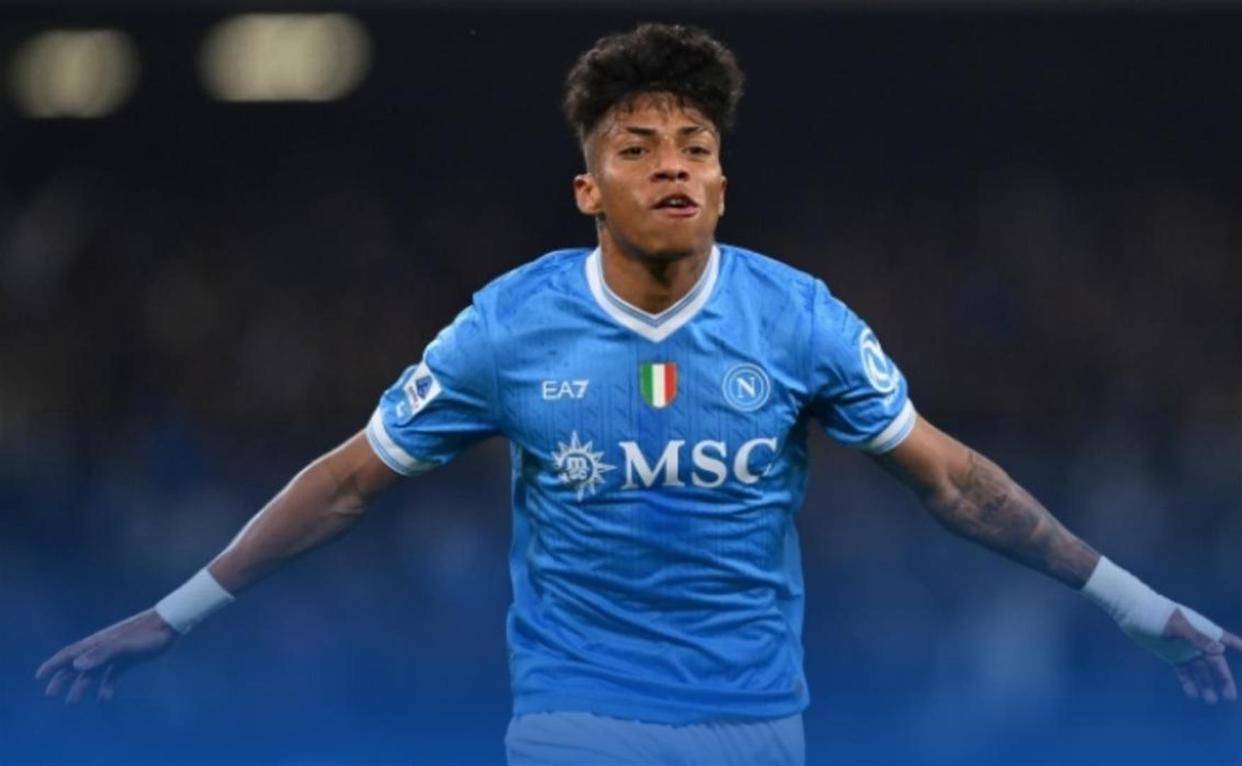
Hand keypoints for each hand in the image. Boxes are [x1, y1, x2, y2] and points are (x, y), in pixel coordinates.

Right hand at [35, 608, 176, 702]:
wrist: (171, 625)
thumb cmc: (148, 633)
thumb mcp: (124, 645)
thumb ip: (102, 654)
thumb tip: (76, 665)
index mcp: (98, 642)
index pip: (70, 653)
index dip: (53, 664)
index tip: (39, 676)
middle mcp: (103, 647)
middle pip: (77, 664)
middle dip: (62, 678)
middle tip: (50, 693)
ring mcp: (116, 652)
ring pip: (93, 671)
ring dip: (82, 685)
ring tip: (72, 701)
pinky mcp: (128, 658)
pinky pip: (112, 674)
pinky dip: (106, 686)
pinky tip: (104, 698)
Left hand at [1163, 608, 1241, 704]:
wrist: (1133, 612)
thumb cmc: (1157, 614)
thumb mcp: (1177, 626)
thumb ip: (1198, 638)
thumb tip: (1220, 650)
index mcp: (1203, 630)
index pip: (1226, 639)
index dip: (1238, 647)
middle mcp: (1197, 642)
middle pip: (1215, 664)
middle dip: (1223, 679)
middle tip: (1230, 697)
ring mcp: (1185, 650)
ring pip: (1200, 671)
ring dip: (1205, 685)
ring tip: (1210, 700)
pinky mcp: (1172, 656)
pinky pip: (1184, 672)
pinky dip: (1188, 682)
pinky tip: (1193, 694)